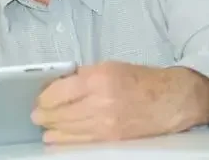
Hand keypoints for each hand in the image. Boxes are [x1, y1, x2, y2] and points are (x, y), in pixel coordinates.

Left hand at [30, 61, 208, 143]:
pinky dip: (64, 140)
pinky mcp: (111, 138)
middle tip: (36, 114)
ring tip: (43, 125)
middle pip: (59, 113)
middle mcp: (100, 102)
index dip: (44, 97)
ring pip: (67, 129)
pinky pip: (81, 141)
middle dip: (43, 114)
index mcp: (97, 79)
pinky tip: (53, 138)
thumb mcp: (108, 67)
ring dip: (51, 128)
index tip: (39, 98)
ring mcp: (105, 123)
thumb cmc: (142, 80)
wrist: (172, 99)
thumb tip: (58, 84)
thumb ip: (82, 75)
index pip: (58, 92)